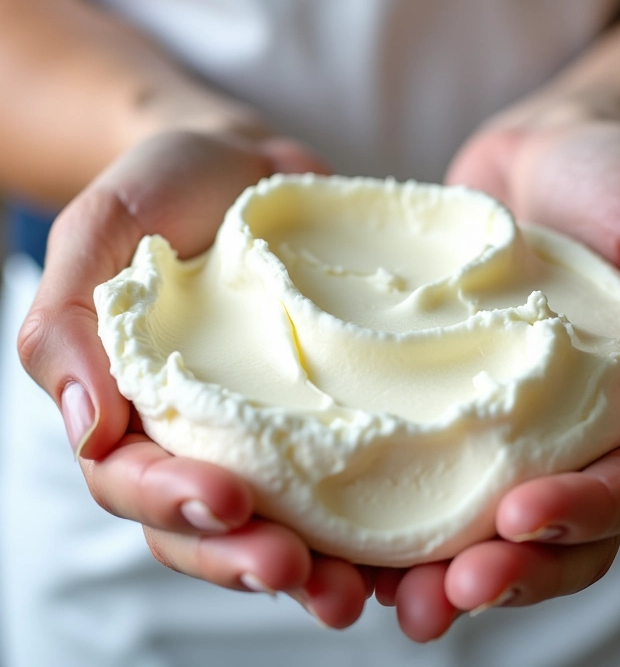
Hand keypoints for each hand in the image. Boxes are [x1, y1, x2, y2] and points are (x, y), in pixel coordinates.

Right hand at [18, 127, 370, 627]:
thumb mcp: (101, 230)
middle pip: (217, 524)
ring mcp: (279, 421)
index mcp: (142, 407)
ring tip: (363, 589)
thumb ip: (70, 322)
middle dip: (250, 557)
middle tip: (299, 573)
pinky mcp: (340, 398)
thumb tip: (86, 428)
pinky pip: (359, 465)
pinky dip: (383, 510)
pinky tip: (419, 535)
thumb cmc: (163, 188)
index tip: (226, 502)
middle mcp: (211, 429)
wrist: (246, 159)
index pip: (140, 481)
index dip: (174, 505)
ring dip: (322, 563)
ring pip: (290, 515)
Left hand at [376, 116, 619, 640]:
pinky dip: (391, 496)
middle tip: (442, 597)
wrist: (544, 142)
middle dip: (504, 570)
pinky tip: (347, 525)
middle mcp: (569, 424)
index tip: (516, 521)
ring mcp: (502, 409)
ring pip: (479, 511)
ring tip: (387, 596)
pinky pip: (419, 449)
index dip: (580, 519)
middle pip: (549, 529)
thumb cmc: (617, 177)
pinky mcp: (440, 383)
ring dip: (438, 563)